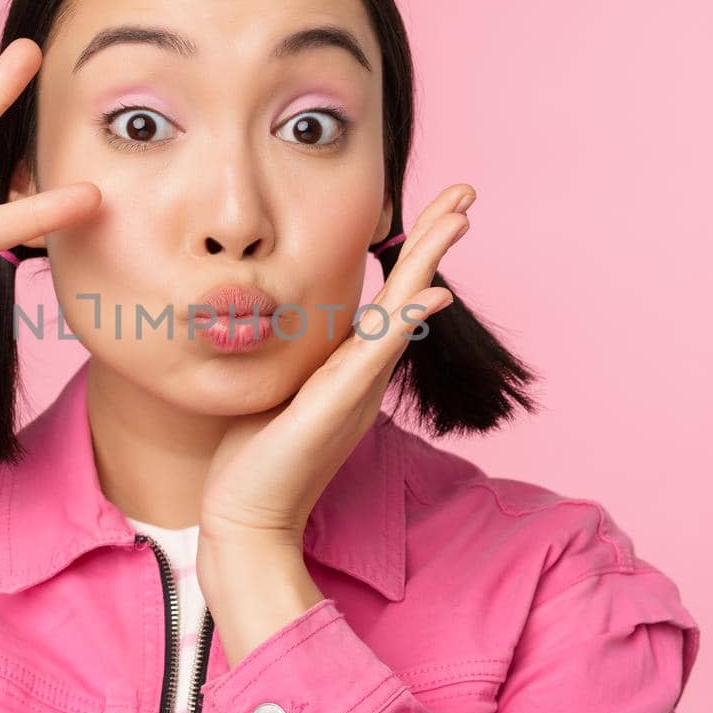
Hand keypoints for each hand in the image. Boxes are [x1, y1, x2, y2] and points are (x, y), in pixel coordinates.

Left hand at [196, 183, 476, 555]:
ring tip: (458, 217)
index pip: (389, 298)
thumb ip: (296, 359)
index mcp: (350, 367)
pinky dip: (407, 318)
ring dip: (429, 261)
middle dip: (433, 240)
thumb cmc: (254, 459)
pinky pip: (379, 351)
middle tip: (465, 194)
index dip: (411, 253)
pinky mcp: (340, 402)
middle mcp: (363, 373)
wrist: (247, 518)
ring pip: (403, 311)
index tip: (427, 211)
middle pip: (410, 294)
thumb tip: (283, 322)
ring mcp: (357, 386)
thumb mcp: (277, 390)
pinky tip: (431, 292)